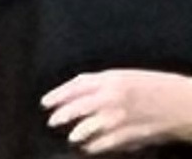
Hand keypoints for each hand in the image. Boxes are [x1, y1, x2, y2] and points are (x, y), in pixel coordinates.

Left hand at [44, 69, 191, 149]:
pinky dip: (95, 146)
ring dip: (78, 133)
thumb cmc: (156, 88)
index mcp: (109, 79)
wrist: (182, 104)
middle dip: (62, 115)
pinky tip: (89, 148)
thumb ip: (102, 83)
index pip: (75, 86)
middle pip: (77, 106)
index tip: (46, 103)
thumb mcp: (126, 77)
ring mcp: (120, 117)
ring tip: (72, 137)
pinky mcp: (130, 135)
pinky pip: (106, 143)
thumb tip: (80, 93)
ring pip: (88, 127)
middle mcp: (110, 97)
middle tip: (52, 121)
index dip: (58, 95)